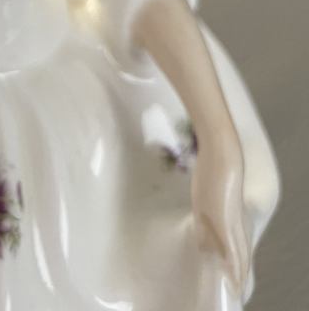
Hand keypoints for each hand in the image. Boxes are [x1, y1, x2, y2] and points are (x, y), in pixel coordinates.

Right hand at [191, 133, 250, 297]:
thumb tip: (200, 236)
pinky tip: (231, 274)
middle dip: (239, 272)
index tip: (233, 275)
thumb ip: (205, 214)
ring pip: (239, 253)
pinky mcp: (225, 218)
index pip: (238, 244)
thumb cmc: (214, 165)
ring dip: (238, 273)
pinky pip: (230, 247)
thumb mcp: (206, 193)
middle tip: (236, 289)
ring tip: (236, 288)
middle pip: (241, 252)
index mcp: (232, 214)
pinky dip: (231, 263)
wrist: (221, 152)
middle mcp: (236, 220)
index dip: (237, 261)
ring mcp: (231, 219)